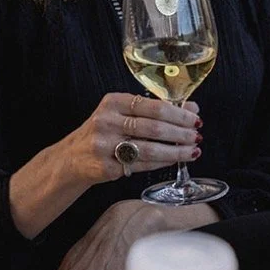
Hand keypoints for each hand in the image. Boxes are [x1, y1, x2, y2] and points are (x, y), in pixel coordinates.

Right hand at [64, 92, 199, 188]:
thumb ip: (155, 110)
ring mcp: (104, 145)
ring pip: (150, 149)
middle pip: (154, 127)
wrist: (72, 157)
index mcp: (113, 102)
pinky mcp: (106, 167)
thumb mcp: (123, 114)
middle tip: (196, 136)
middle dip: (181, 133)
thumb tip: (191, 108)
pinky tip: (173, 160)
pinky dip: (162, 163)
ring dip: (176, 151)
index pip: (153, 106)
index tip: (195, 119)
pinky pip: (141, 165)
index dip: (178, 114)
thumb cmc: (104, 132)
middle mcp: (107, 121)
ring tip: (192, 151)